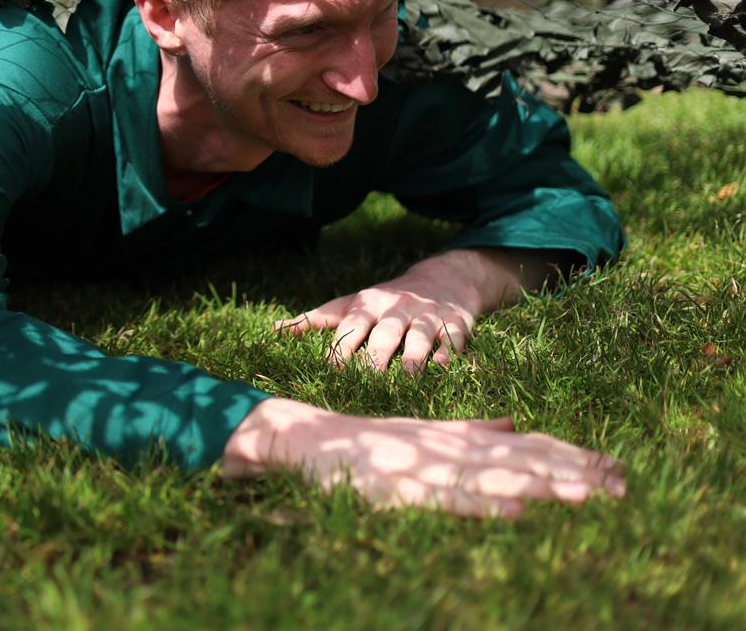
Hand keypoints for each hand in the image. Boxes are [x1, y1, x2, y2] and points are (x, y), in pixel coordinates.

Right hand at [222, 398, 625, 516]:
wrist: (312, 437)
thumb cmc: (371, 442)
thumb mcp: (428, 433)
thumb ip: (472, 428)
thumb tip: (517, 423)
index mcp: (463, 437)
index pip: (530, 445)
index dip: (573, 456)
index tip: (616, 469)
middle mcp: (454, 448)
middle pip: (525, 459)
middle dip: (574, 471)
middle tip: (621, 484)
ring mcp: (431, 466)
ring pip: (498, 475)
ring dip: (545, 485)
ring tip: (588, 495)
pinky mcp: (406, 487)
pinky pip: (453, 497)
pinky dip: (487, 503)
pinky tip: (519, 510)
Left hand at [275, 249, 546, 371]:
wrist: (443, 278)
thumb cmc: (385, 301)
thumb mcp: (351, 303)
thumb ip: (316, 318)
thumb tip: (274, 329)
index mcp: (368, 305)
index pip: (352, 326)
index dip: (342, 345)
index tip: (332, 368)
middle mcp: (397, 308)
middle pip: (385, 331)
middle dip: (378, 353)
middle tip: (369, 377)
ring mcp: (427, 315)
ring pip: (420, 335)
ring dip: (414, 355)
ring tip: (407, 375)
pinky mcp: (456, 323)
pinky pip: (453, 338)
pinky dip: (449, 352)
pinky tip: (443, 366)